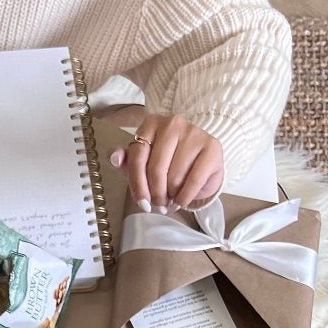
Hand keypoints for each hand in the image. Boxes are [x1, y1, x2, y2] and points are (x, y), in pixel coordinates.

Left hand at [108, 113, 223, 212]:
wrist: (199, 165)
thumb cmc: (165, 163)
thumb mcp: (141, 162)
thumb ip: (124, 160)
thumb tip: (115, 157)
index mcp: (151, 124)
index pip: (136, 158)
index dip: (137, 185)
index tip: (141, 202)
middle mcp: (172, 123)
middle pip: (156, 169)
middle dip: (155, 194)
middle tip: (158, 204)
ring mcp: (194, 133)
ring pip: (174, 177)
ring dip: (170, 197)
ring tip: (170, 199)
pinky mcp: (212, 146)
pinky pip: (193, 181)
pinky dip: (184, 198)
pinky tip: (181, 201)